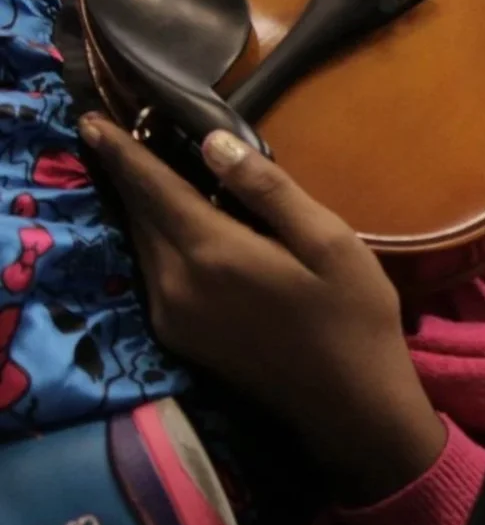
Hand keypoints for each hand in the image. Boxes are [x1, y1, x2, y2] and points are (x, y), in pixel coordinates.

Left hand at [80, 114, 445, 503]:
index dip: (120, 150)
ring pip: (143, 245)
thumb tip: (213, 143)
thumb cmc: (354, 317)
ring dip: (143, 208)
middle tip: (122, 134)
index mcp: (213, 253)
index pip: (151, 187)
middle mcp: (176, 283)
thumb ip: (268, 190)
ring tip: (151, 172)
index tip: (90, 120)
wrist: (350, 405)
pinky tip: (179, 227)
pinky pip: (154, 272)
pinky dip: (157, 240)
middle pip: (139, 215)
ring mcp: (171, 315)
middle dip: (129, 174)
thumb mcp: (330, 241)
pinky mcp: (178, 336)